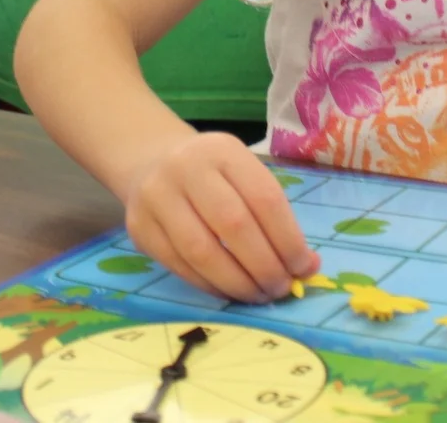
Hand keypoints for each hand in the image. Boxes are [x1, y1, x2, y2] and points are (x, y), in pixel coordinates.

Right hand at [123, 132, 318, 303]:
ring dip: (237, 283)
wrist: (152, 163)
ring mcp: (156, 197)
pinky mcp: (139, 228)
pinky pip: (180, 266)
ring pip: (202, 252)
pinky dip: (210, 286)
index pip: (264, 198)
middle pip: (233, 225)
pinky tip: (229, 291)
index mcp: (223, 150)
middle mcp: (185, 168)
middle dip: (264, 266)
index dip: (288, 239)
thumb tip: (307, 266)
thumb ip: (273, 215)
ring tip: (258, 295)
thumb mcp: (243, 175)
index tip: (304, 267)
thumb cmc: (213, 175)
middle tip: (281, 288)